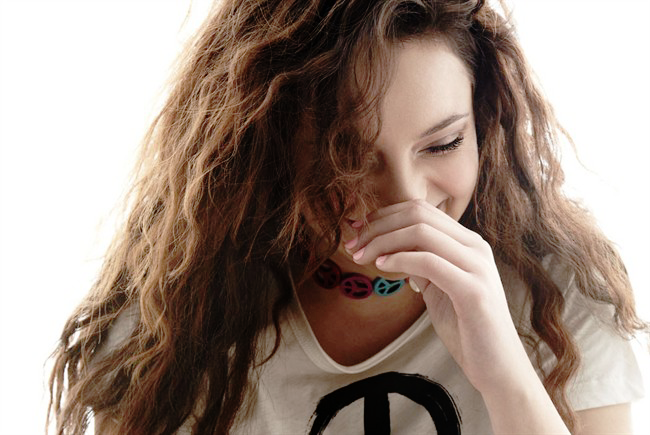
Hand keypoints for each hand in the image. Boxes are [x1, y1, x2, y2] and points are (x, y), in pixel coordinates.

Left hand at [347, 199, 534, 394]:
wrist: (499, 367)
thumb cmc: (467, 328)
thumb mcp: (438, 288)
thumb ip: (421, 264)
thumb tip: (390, 249)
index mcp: (468, 243)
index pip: (421, 210)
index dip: (385, 215)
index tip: (357, 228)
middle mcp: (476, 247)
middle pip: (418, 215)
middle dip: (378, 226)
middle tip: (353, 243)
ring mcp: (477, 266)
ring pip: (421, 232)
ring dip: (382, 241)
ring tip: (361, 256)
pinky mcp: (473, 290)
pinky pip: (428, 262)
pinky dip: (399, 260)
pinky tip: (381, 267)